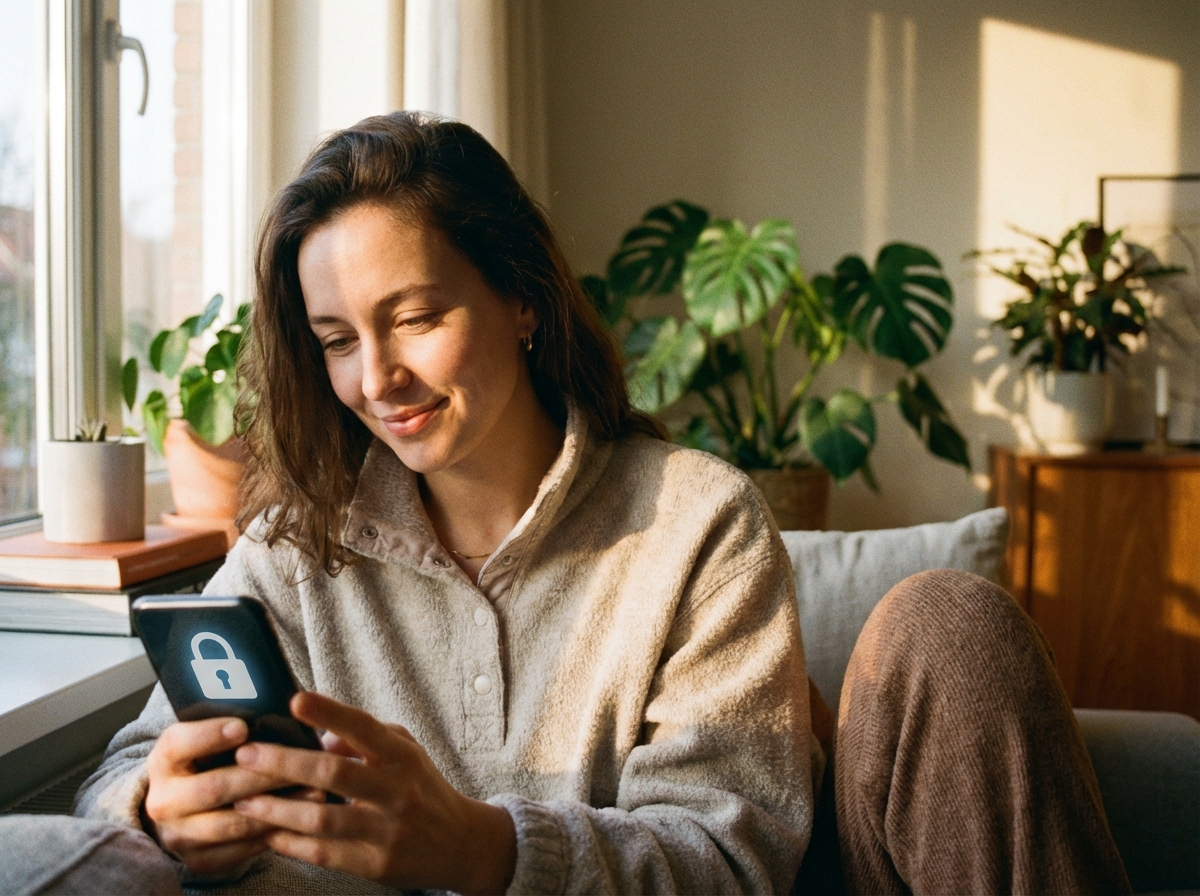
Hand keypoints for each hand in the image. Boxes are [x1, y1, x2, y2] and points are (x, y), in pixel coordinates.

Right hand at [144, 717, 312, 875]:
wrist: (180, 808)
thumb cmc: (205, 761)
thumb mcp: (204, 738)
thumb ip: (231, 727)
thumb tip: (275, 712)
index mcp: (164, 760)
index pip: (179, 745)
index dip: (210, 736)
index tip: (243, 726)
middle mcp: (164, 800)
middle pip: (213, 788)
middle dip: (260, 776)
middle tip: (298, 764)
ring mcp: (178, 835)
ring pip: (230, 824)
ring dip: (275, 809)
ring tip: (314, 792)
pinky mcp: (198, 860)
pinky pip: (239, 851)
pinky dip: (271, 834)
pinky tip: (300, 819)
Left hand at [232, 692, 516, 894]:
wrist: (460, 843)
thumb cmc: (423, 788)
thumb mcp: (406, 752)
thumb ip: (365, 739)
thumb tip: (318, 737)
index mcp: (401, 756)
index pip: (363, 727)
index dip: (329, 713)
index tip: (295, 701)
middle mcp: (395, 790)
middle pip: (333, 774)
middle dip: (285, 763)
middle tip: (248, 754)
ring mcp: (386, 830)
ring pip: (322, 819)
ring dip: (278, 810)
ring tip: (244, 801)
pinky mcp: (376, 864)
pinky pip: (325, 854)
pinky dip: (292, 844)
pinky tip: (269, 834)